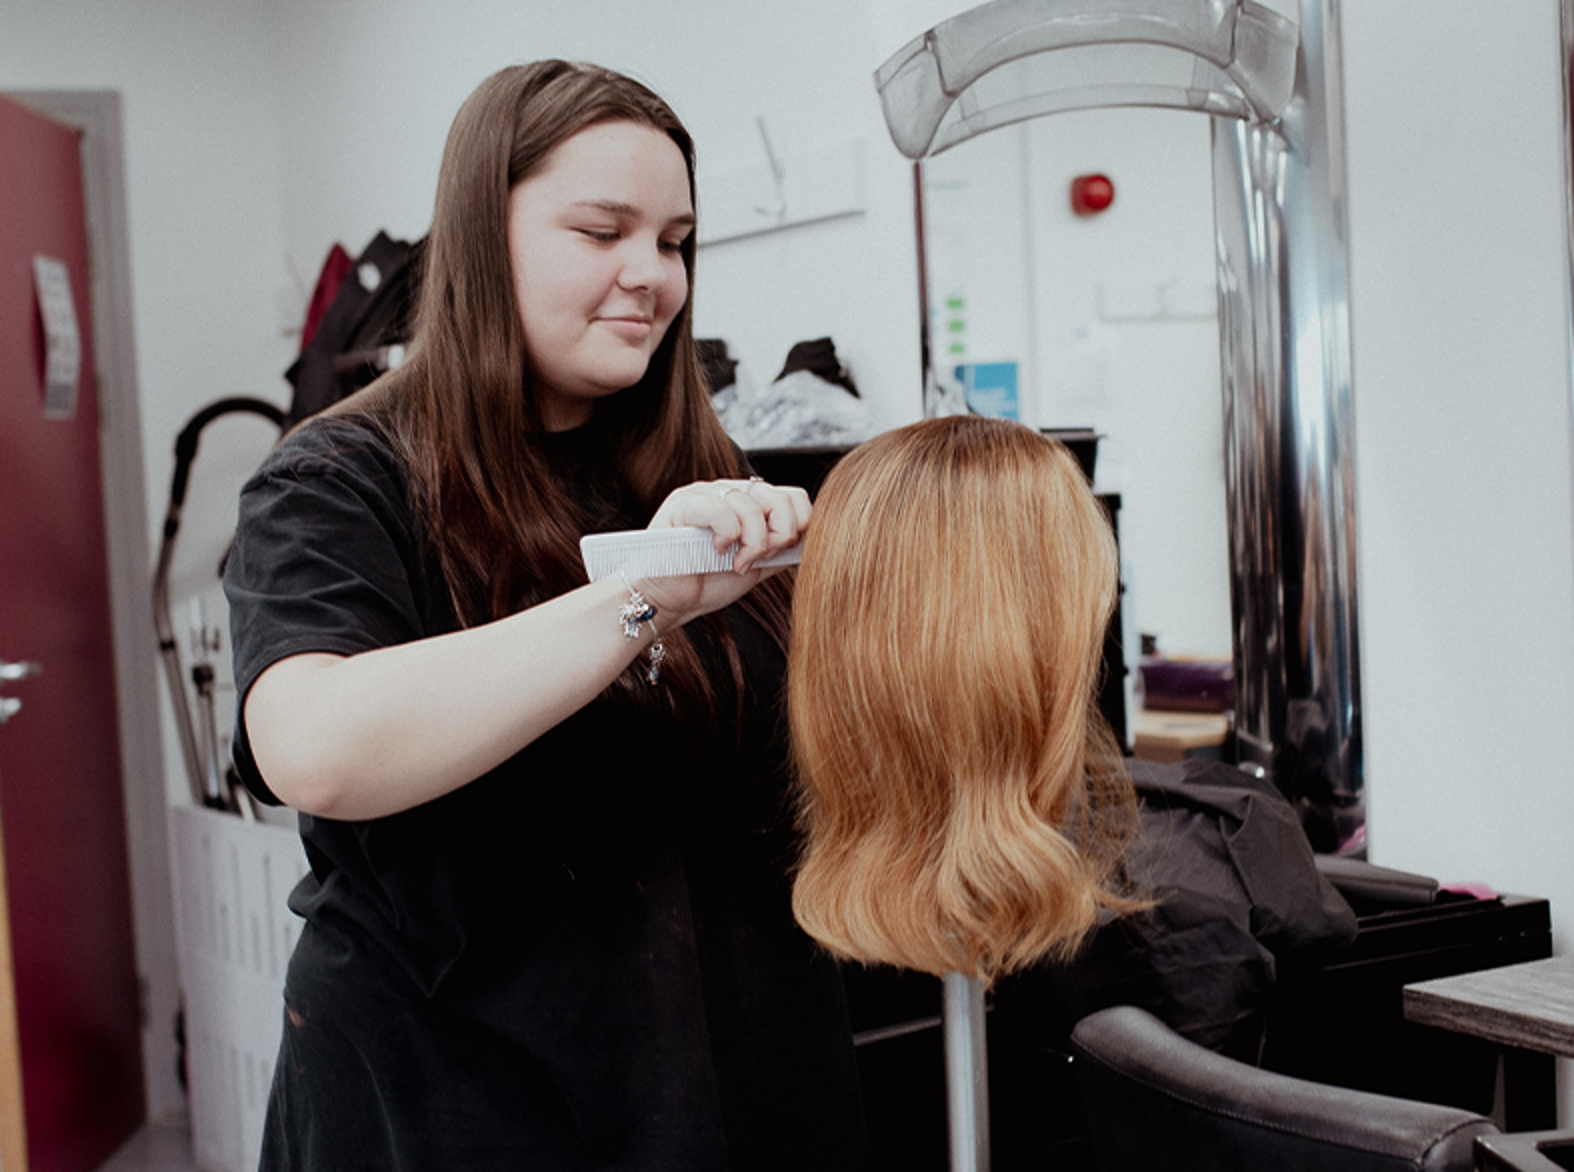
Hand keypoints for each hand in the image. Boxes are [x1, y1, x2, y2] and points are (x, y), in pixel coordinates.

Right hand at [640, 477, 810, 623]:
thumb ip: (781, 549)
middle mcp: (729, 490)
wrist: (669, 601)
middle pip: (779, 497)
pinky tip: (718, 550)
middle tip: (759, 558)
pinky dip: (728, 536)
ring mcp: (705, 493)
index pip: (793, 496)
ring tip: (736, 563)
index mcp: (748, 501)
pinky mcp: (683, 503)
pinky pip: (722, 510)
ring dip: (752, 543)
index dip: (799, 524)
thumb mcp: (757, 566)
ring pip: (752, 505)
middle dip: (779, 534)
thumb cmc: (707, 583)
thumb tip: (815, 539)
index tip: (781, 552)